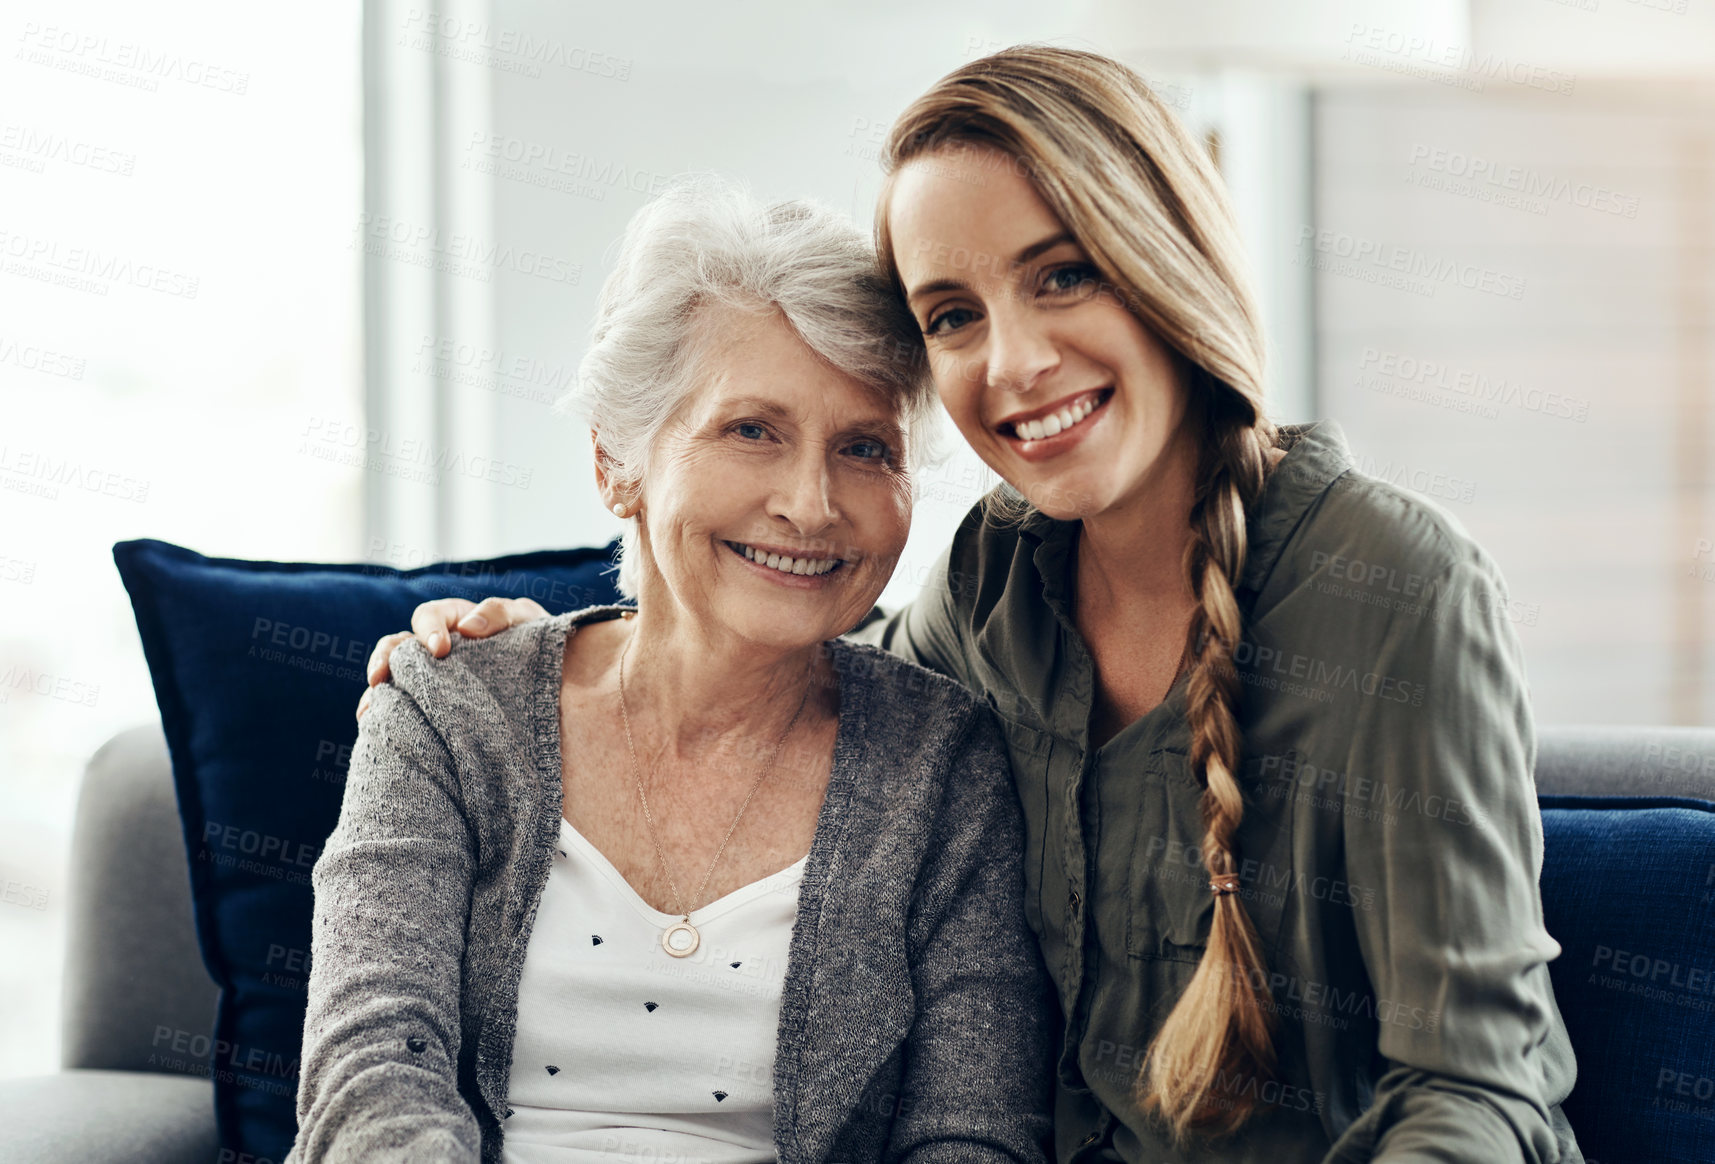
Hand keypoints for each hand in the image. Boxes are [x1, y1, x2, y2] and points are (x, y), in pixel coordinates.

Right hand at [356, 596, 549, 719]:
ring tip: (368, 710)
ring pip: (392, 679)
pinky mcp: (432, 707)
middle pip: (397, 646)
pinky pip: (403, 708)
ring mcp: (431, 679)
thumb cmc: (539, 644)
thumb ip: (501, 613)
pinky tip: (374, 728)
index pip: (430, 617)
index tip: (440, 649)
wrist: (559, 685)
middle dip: (386, 659)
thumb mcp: (528, 621)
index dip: (428, 629)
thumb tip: (467, 627)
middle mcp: (436, 650)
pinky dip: (384, 715)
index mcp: (456, 622)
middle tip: (380, 678)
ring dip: (377, 691)